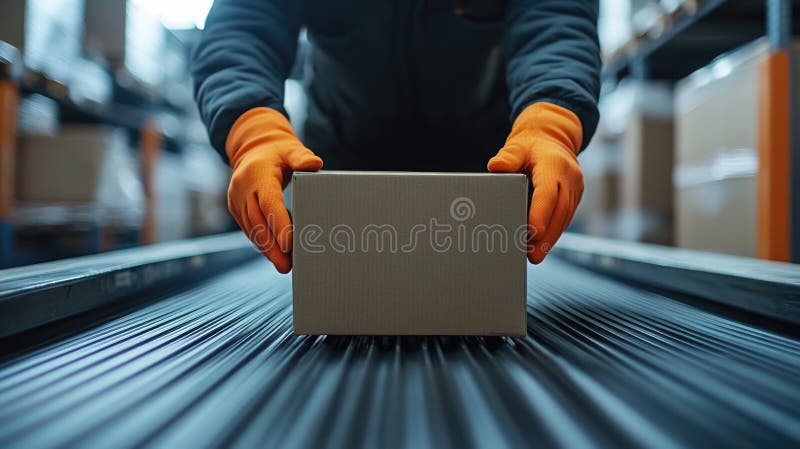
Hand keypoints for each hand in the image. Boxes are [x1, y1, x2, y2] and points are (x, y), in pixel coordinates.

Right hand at [226, 107, 322, 272]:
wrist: (252, 149)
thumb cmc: (277, 152)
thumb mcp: (291, 149)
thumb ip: (302, 157)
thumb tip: (315, 164)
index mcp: (257, 173)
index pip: (268, 203)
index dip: (278, 224)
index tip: (289, 244)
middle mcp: (243, 188)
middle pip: (258, 221)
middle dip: (272, 246)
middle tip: (286, 266)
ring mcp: (236, 198)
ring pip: (251, 229)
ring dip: (266, 249)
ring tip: (283, 266)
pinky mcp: (235, 207)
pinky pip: (248, 228)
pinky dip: (261, 242)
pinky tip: (274, 254)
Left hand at [487, 102, 583, 263]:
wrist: (553, 140)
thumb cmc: (532, 146)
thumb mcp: (518, 146)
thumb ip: (508, 157)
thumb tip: (495, 166)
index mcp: (555, 166)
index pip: (549, 194)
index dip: (541, 214)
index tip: (532, 233)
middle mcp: (570, 179)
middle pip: (560, 212)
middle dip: (546, 236)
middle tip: (533, 256)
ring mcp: (575, 190)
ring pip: (564, 219)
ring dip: (550, 239)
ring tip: (535, 256)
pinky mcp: (574, 198)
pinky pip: (565, 218)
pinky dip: (553, 232)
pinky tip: (541, 246)